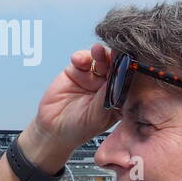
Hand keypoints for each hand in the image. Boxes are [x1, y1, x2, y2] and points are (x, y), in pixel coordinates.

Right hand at [26, 42, 120, 158]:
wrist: (52, 129)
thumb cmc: (78, 128)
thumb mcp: (96, 116)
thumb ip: (107, 96)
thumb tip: (118, 76)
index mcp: (119, 98)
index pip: (128, 81)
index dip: (129, 71)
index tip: (129, 63)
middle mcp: (108, 86)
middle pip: (116, 66)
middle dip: (115, 58)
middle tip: (114, 51)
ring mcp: (93, 77)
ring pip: (100, 60)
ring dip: (99, 54)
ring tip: (96, 51)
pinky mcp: (77, 71)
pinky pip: (83, 59)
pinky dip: (82, 57)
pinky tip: (79, 60)